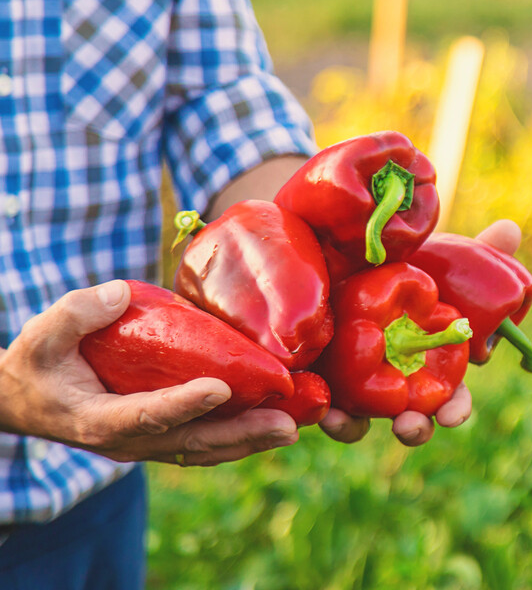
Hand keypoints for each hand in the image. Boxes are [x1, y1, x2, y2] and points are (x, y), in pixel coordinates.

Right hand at [0, 280, 297, 466]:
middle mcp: (129, 440)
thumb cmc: (38, 364)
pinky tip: (271, 425)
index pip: (146, 415)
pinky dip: (237, 438)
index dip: (183, 404)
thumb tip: (119, 293)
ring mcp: (148, 443)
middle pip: (191, 442)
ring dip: (249, 441)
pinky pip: (203, 442)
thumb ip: (76, 314)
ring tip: (292, 428)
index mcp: (99, 419)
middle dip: (241, 434)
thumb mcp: (41, 336)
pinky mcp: (161, 436)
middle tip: (286, 424)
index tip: (221, 388)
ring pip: (204, 448)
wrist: (29, 400)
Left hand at [318, 219, 522, 446]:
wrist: (347, 262)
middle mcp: (397, 384)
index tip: (451, 416)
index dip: (455, 409)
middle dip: (413, 429)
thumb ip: (478, 252)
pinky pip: (323, 408)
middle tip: (408, 426)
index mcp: (432, 366)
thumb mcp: (441, 260)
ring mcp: (356, 388)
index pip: (452, 398)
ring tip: (343, 422)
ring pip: (360, 424)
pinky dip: (325, 413)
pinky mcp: (321, 382)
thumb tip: (509, 229)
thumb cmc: (409, 270)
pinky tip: (322, 409)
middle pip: (411, 419)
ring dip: (354, 429)